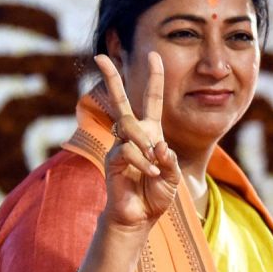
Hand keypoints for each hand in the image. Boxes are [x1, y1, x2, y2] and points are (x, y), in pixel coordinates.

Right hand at [94, 52, 180, 228]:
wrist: (140, 216)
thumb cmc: (156, 194)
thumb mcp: (173, 175)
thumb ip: (169, 159)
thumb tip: (158, 146)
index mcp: (150, 132)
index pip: (152, 100)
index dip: (154, 78)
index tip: (154, 55)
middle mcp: (133, 135)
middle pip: (120, 101)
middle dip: (111, 78)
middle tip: (100, 56)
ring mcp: (120, 146)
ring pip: (129, 126)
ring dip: (145, 143)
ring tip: (155, 167)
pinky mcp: (112, 159)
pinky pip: (128, 151)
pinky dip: (144, 163)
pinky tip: (150, 174)